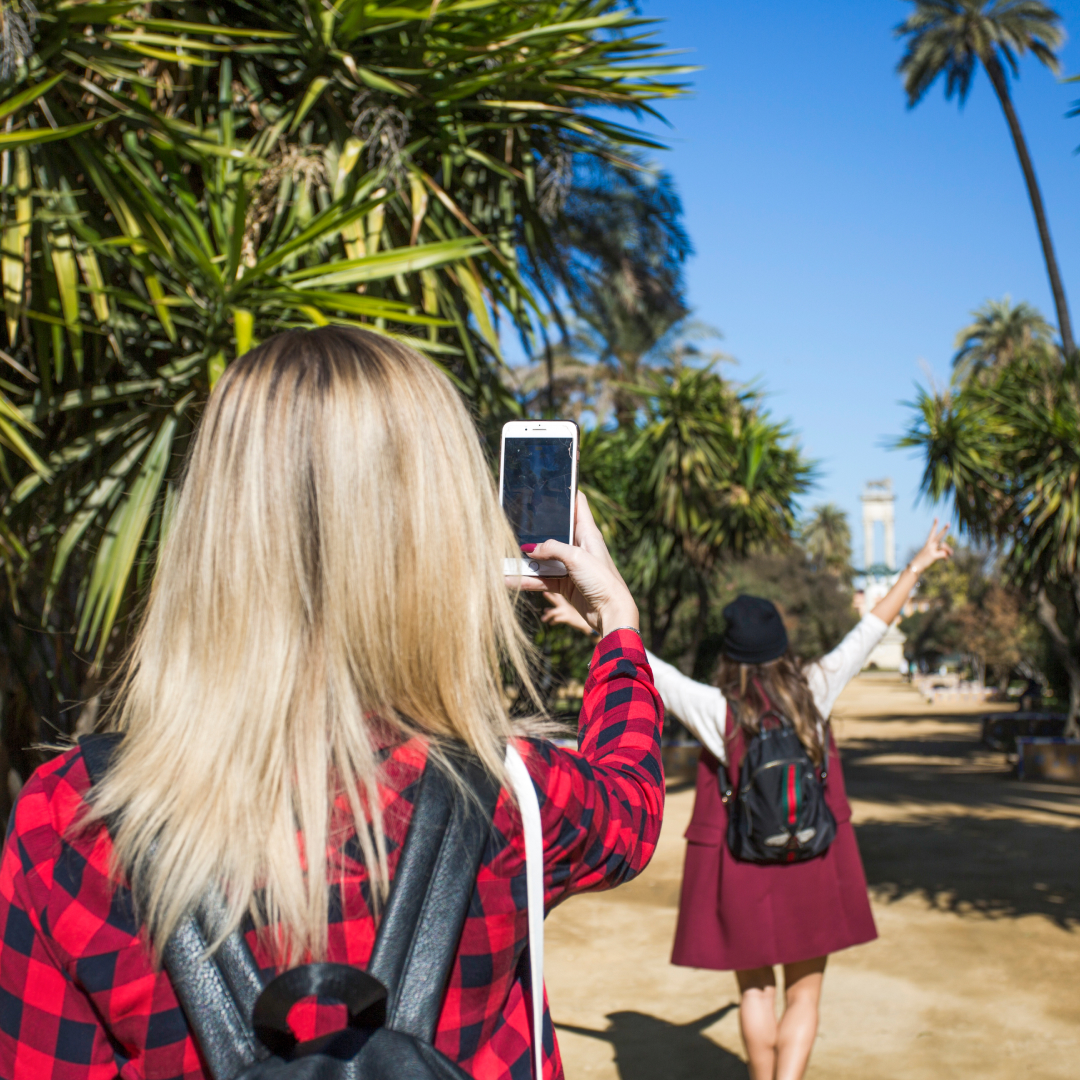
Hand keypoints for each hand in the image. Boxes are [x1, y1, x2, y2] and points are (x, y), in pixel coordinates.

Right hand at [508, 491, 638, 635]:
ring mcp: (570, 564)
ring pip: (544, 557)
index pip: (577, 503)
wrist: (611, 613)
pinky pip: (542, 578)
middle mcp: (578, 545)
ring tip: (504, 555)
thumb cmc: (603, 580)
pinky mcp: (564, 583)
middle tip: (514, 520)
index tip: (548, 482)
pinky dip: (528, 579)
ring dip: (526, 559)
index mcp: (587, 532)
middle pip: (554, 531)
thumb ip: (552, 549)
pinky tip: (510, 580)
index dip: (565, 491)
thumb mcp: (577, 558)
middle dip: (535, 528)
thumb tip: (529, 548)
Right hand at [909, 519, 952, 575]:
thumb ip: (941, 551)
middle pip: (939, 536)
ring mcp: (931, 549)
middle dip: (944, 529)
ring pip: (944, 546)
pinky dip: (946, 558)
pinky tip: (945, 560)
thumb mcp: (932, 554)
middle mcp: (930, 545)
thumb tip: (949, 553)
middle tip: (949, 523)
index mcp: (928, 543)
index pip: (932, 532)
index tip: (936, 518)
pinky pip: (944, 555)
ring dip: (949, 551)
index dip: (935, 525)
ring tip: (950, 555)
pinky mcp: (933, 555)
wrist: (915, 566)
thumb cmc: (923, 560)